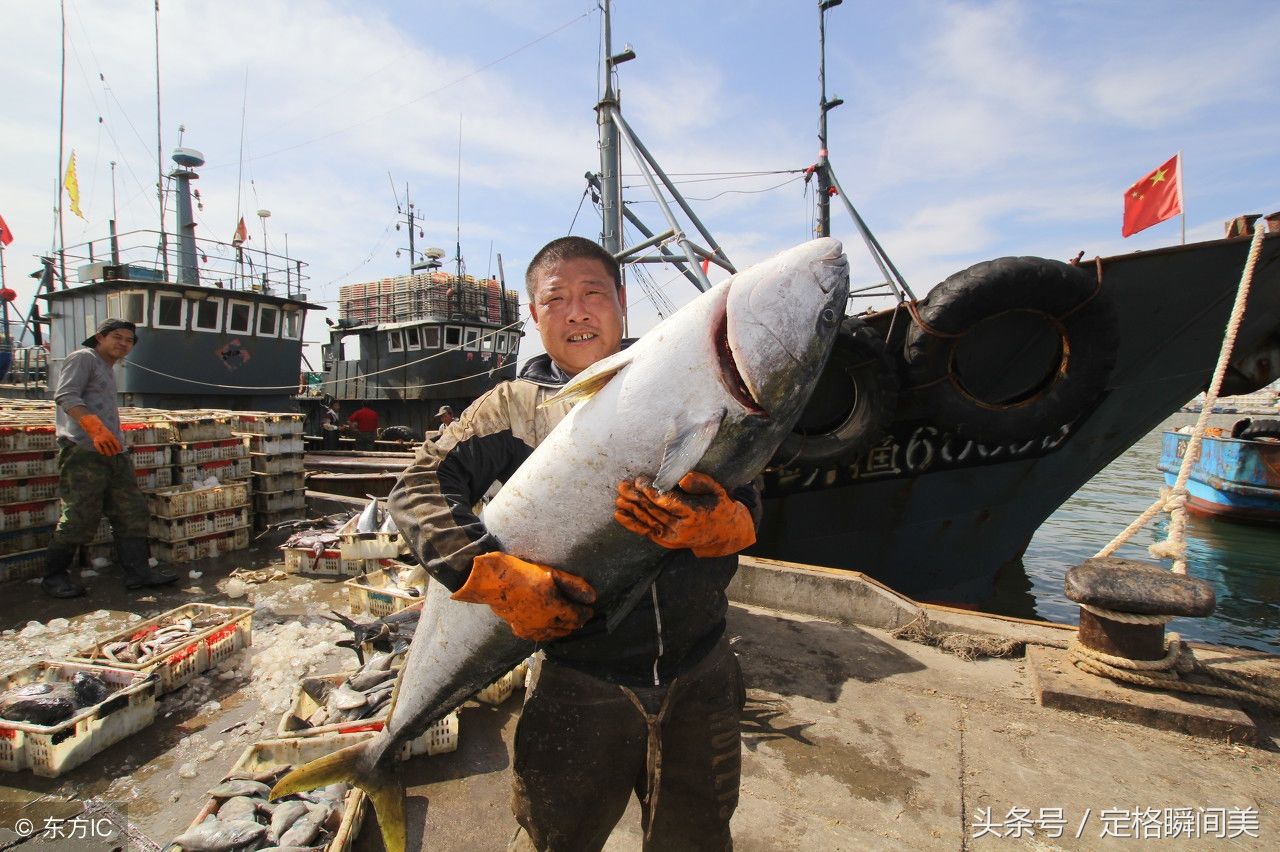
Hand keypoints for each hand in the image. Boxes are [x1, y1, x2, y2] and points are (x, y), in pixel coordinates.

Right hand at [78, 414, 122, 455]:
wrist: (94, 426)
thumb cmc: (103, 430)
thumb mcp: (110, 433)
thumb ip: (113, 438)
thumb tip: (118, 445)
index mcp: (111, 436)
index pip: (116, 443)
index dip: (119, 448)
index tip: (119, 451)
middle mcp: (107, 439)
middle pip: (111, 447)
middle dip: (114, 451)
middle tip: (114, 454)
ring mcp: (101, 440)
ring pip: (106, 448)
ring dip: (108, 452)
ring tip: (109, 455)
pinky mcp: (95, 442)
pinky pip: (99, 448)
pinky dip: (101, 451)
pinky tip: (102, 453)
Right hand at [452, 552, 595, 641]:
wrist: (492, 581)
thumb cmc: (522, 573)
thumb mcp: (551, 573)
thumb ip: (574, 585)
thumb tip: (593, 597)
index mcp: (554, 607)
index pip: (577, 616)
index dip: (586, 613)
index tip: (590, 610)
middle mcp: (544, 622)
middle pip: (567, 628)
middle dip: (576, 622)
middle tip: (581, 617)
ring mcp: (531, 629)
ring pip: (554, 635)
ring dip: (563, 630)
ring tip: (568, 623)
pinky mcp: (519, 630)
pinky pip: (539, 636)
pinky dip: (548, 633)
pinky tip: (548, 627)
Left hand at [614, 472, 755, 557]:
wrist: (723, 534)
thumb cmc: (719, 507)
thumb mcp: (717, 490)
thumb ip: (701, 482)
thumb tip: (682, 478)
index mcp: (694, 513)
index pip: (668, 501)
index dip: (651, 491)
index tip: (639, 480)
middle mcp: (682, 528)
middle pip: (654, 511)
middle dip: (636, 497)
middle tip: (622, 485)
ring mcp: (673, 537)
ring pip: (647, 521)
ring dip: (631, 509)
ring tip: (618, 497)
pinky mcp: (666, 542)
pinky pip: (646, 532)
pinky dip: (631, 523)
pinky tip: (619, 514)